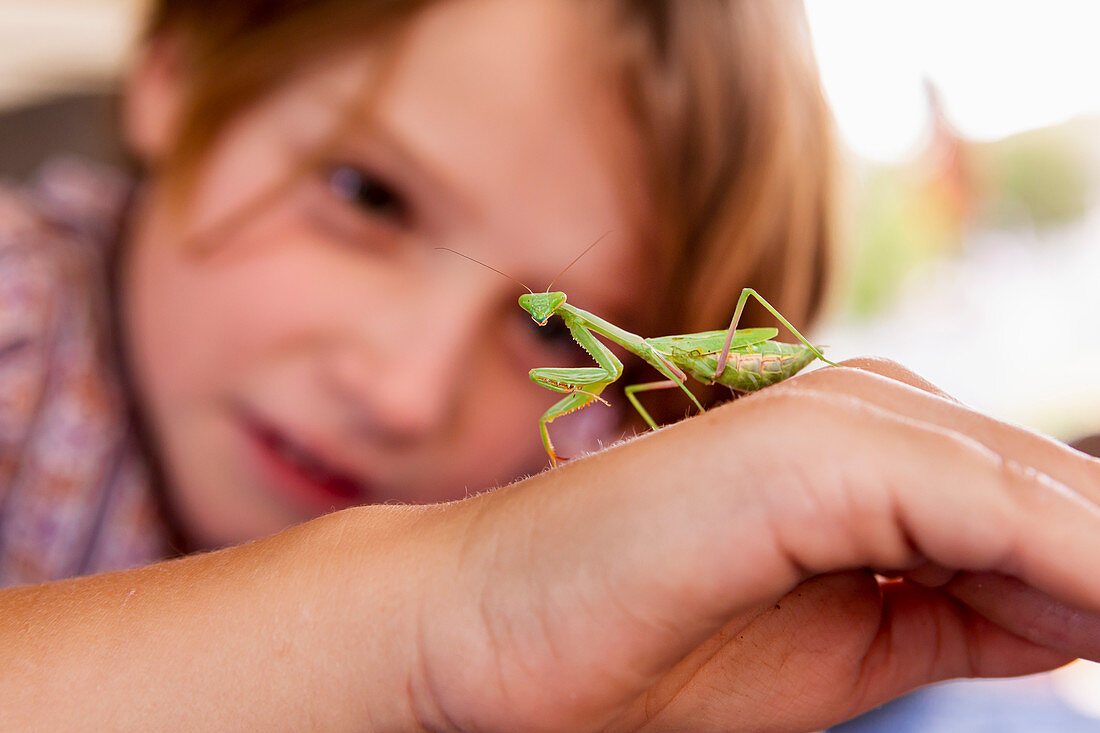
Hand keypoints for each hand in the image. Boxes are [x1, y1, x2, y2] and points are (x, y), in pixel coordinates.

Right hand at [402, 358, 1099, 731]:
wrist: (482, 630)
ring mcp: (833, 418)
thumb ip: (960, 609)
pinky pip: (982, 507)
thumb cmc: (638, 642)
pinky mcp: (804, 449)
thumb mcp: (846, 643)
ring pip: (1035, 492)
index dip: (1097, 581)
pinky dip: (1068, 563)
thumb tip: (1075, 610)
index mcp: (866, 449)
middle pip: (1050, 489)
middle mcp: (861, 411)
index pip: (1035, 505)